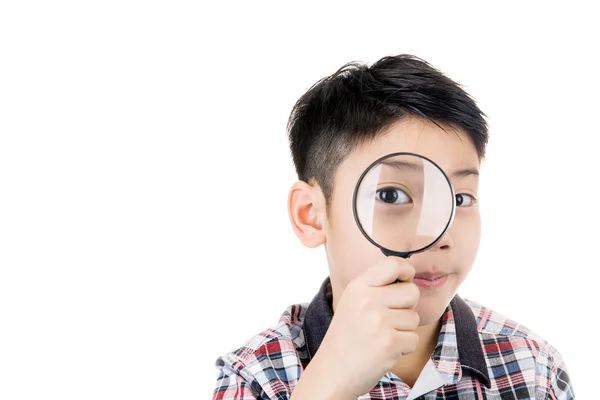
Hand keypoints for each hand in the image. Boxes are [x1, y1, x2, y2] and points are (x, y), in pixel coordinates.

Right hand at [313, 257, 419, 396]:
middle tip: (389, 318)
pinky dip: (404, 347)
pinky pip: (413, 339)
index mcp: (359, 287)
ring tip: (382, 336)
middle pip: (411, 292)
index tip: (406, 281)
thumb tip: (407, 273)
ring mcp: (379, 322)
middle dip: (407, 306)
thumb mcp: (353, 301)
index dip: (407, 271)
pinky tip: (385, 349)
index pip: (394, 264)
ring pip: (414, 317)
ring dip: (404, 330)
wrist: (333, 371)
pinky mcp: (390, 343)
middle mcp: (368, 300)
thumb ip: (376, 286)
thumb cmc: (348, 335)